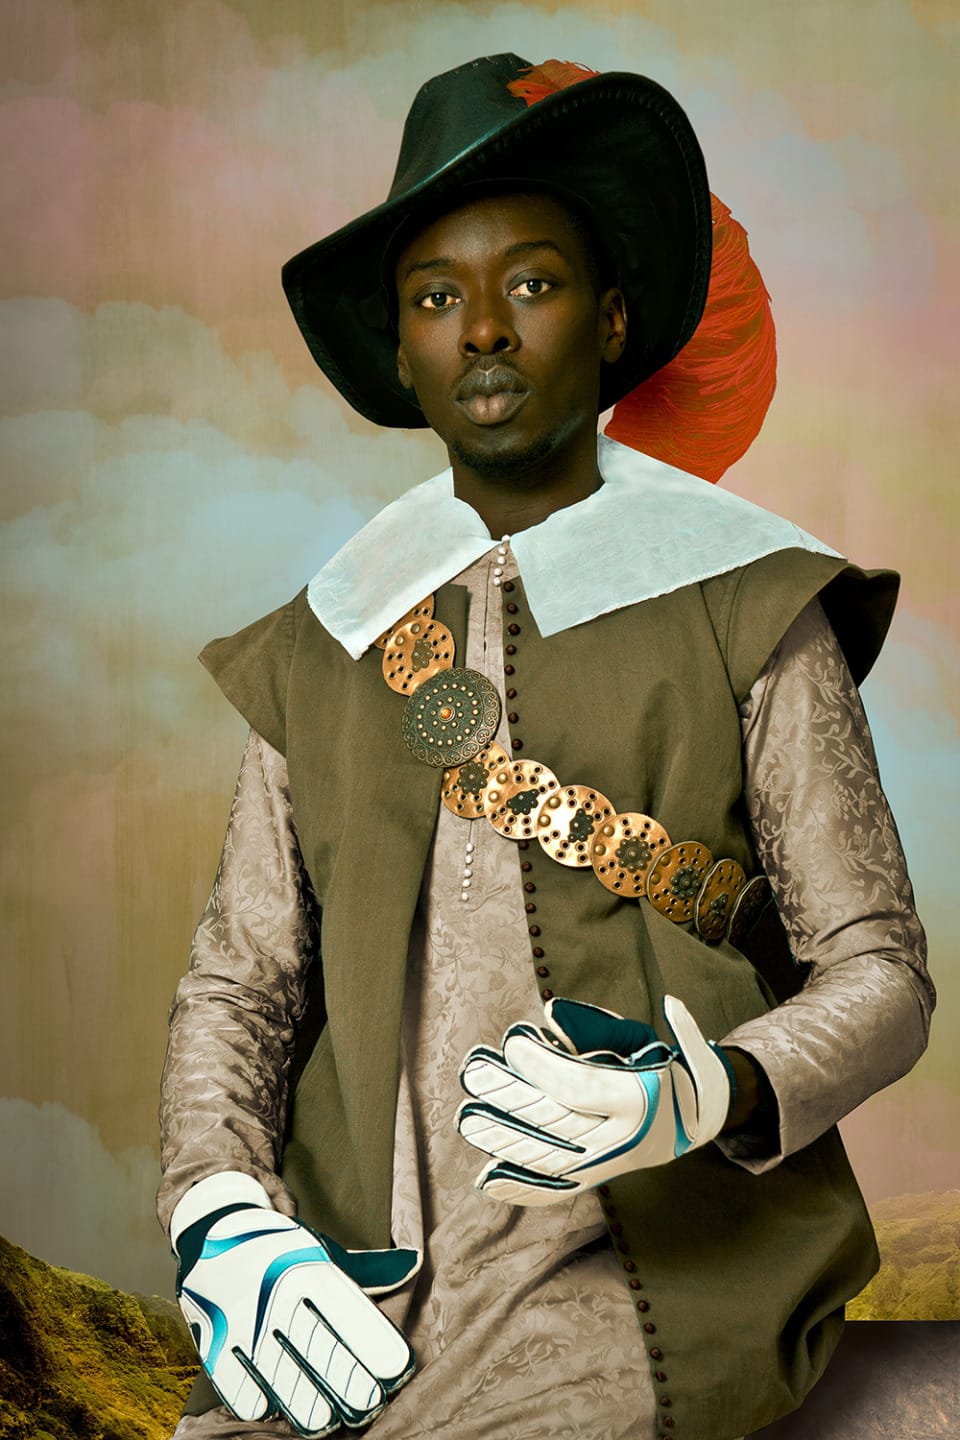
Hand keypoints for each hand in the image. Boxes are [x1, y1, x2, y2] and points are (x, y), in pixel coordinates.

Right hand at [172, 1173, 417, 1436]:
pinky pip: (236, 1382)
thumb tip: (415, 1263)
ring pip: (278, 1372)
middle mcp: (277, 1293)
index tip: (397, 1370)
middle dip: (346, 1381)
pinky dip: (257, 1400)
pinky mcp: (214, 1340)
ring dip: (305, 1401)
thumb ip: (368, 1269)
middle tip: (370, 1403)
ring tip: (329, 1421)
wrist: (214, 1227)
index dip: (373, 1344)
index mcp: (309, 1268)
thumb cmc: (283, 1248)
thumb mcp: (323, 1251)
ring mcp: (242, 1319)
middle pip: (317, 1347)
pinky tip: (275, 1407)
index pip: (348, 1311)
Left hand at [456, 994, 733, 1204]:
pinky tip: (488, 1180)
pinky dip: (522, 1189)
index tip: (511, 1041)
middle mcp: (625, 1137)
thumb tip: (550, 1018)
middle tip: (474, 1074)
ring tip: (468, 1120)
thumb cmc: (658, 1063)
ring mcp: (609, 1164)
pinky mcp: (598, 1179)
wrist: (695, 1117)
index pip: (580, 1085)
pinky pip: (557, 1191)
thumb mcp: (637, 1036)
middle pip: (557, 1122)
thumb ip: (594, 1027)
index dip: (541, 1065)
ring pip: (550, 1160)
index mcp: (640, 1096)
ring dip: (504, 1141)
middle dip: (510, 1098)